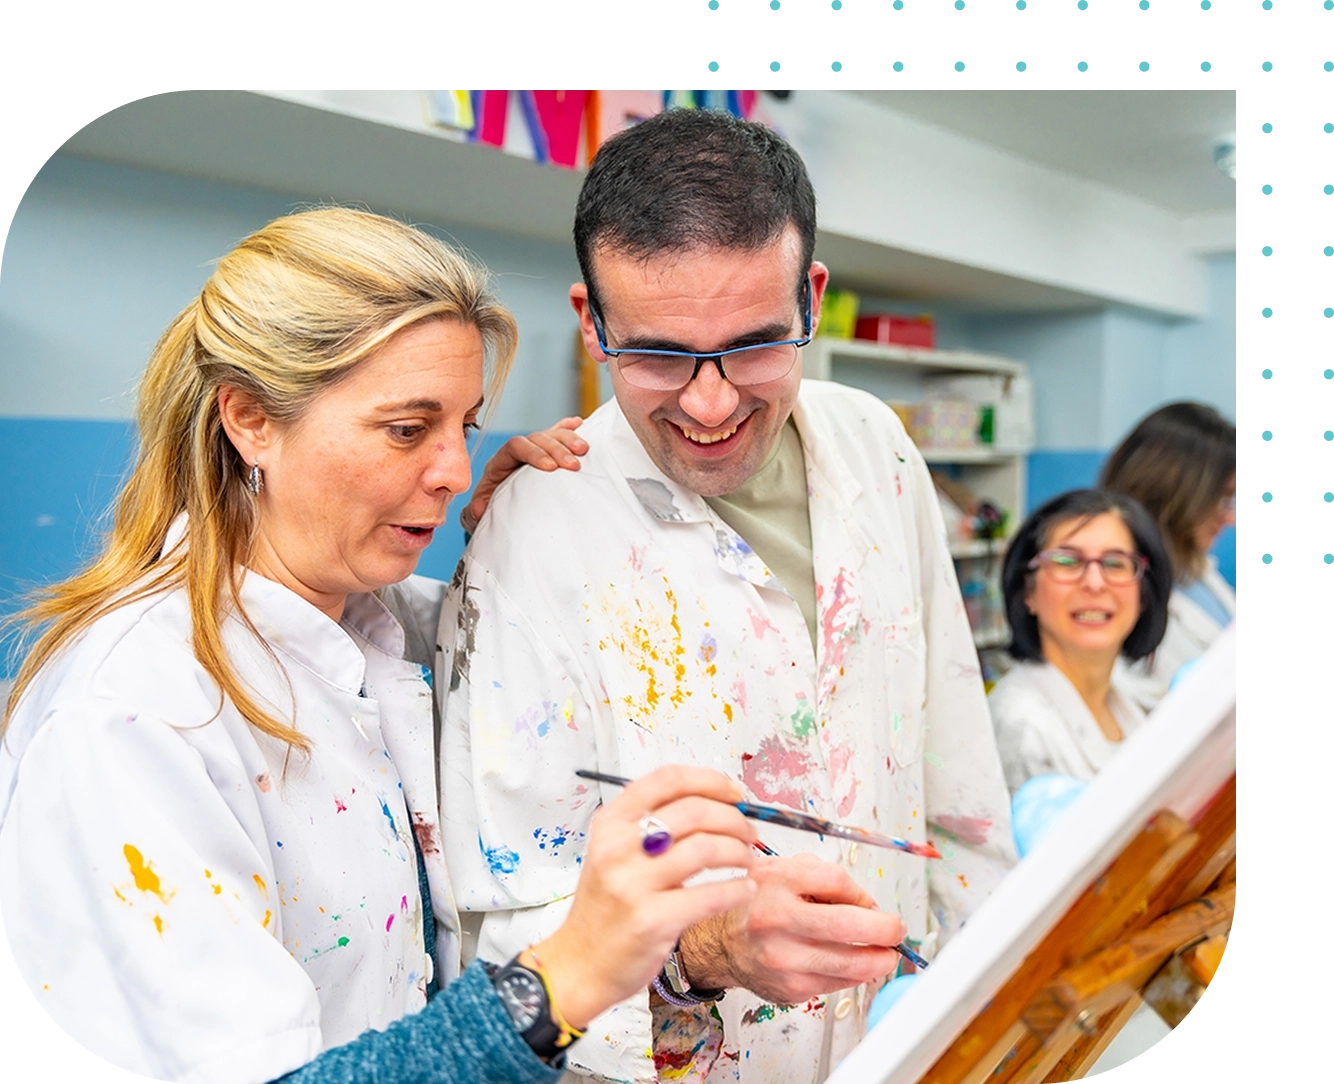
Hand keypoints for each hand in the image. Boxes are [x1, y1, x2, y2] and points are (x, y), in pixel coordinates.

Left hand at [461, 417, 586, 532]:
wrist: (500, 503)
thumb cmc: (494, 504)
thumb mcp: (486, 506)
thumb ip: (480, 506)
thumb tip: (477, 509)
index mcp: (501, 459)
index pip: (516, 446)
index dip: (534, 453)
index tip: (551, 467)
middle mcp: (519, 449)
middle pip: (538, 438)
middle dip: (557, 449)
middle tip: (574, 464)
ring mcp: (535, 448)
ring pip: (551, 434)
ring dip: (569, 439)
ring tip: (584, 449)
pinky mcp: (548, 451)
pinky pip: (558, 433)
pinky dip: (569, 428)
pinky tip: (581, 424)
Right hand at [528, 766, 758, 1029]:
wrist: (579, 965)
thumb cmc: (604, 907)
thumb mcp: (613, 853)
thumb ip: (652, 827)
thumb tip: (716, 806)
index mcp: (610, 822)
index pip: (667, 780)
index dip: (710, 781)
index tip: (735, 794)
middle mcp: (618, 847)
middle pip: (694, 811)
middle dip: (734, 819)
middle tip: (749, 833)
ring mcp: (634, 884)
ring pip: (706, 848)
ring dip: (739, 851)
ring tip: (746, 860)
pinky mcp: (652, 920)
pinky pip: (711, 895)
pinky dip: (738, 889)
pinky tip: (744, 889)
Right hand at [677, 852, 903, 1005]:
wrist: (721, 943)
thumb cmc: (757, 904)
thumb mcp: (782, 871)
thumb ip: (823, 878)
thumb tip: (868, 905)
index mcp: (775, 881)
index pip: (837, 882)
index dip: (862, 893)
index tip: (871, 903)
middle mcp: (776, 919)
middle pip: (848, 925)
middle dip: (884, 929)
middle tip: (896, 930)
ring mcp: (783, 958)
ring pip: (850, 963)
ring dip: (878, 959)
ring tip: (885, 954)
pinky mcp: (789, 988)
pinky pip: (837, 983)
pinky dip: (852, 974)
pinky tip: (851, 963)